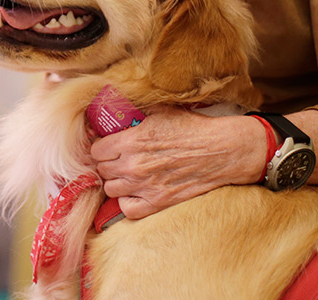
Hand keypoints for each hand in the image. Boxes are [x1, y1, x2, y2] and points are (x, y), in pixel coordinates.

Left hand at [90, 107, 265, 218]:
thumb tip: (119, 108)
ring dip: (116, 182)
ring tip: (126, 175)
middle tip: (117, 159)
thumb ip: (136, 112)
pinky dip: (128, 202)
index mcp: (131, 141)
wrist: (221, 151)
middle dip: (107, 163)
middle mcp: (134, 166)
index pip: (96, 150)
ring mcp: (145, 186)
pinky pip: (128, 209)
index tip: (107, 146)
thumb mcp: (161, 110)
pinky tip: (135, 192)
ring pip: (111, 190)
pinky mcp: (158, 202)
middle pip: (102, 170)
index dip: (100, 147)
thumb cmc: (193, 128)